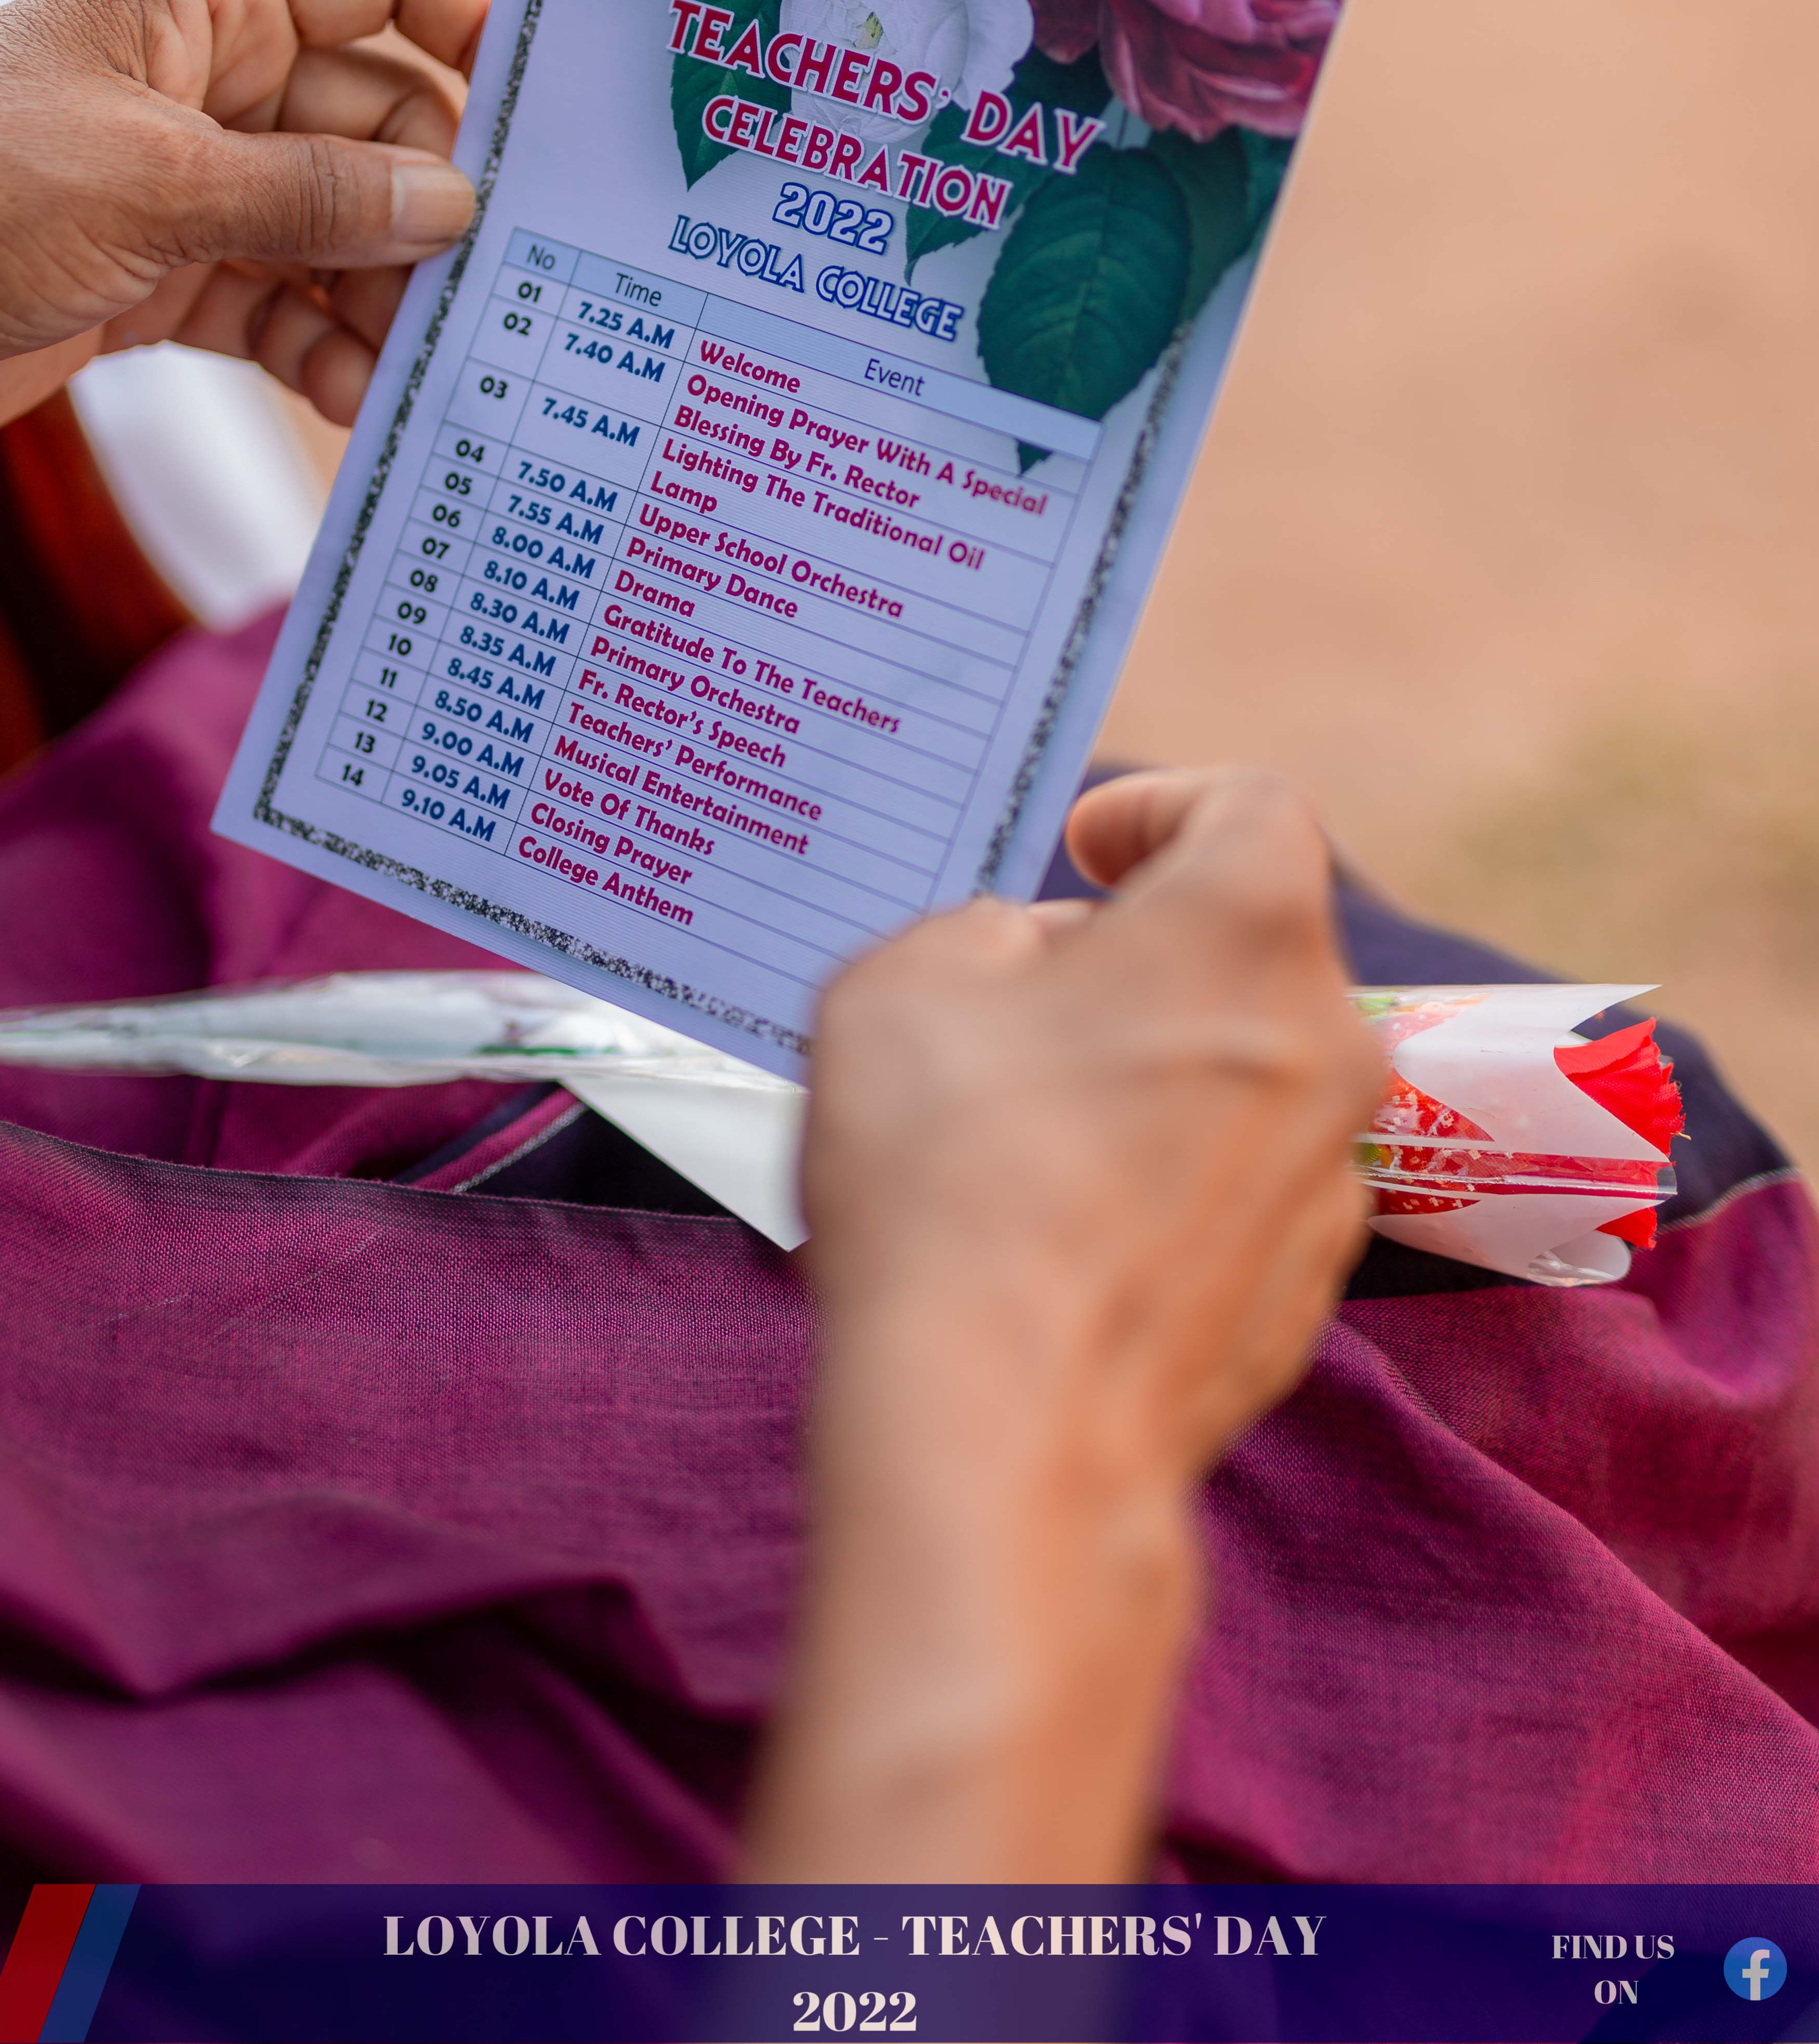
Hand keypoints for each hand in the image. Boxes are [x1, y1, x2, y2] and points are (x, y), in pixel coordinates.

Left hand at [0, 0, 493, 458]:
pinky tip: (369, 398)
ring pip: (348, 225)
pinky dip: (331, 348)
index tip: (546, 118)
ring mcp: (200, 180)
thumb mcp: (151, 187)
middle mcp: (216, 78)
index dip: (476, 25)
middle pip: (387, 120)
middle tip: (514, 285)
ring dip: (395, 295)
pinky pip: (291, 302)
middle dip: (446, 204)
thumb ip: (313, 197)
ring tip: (443, 365)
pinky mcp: (175, 274)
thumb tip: (457, 206)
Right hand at [743, 768, 1384, 1881]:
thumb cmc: (949, 1177)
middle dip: (1149, 950)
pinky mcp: (1309, 1290)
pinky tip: (1066, 1225)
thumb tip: (1040, 962)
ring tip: (1032, 1120)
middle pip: (1253, 948)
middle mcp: (1328, 1041)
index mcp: (1246, 931)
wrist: (1004, 1429)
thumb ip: (985, 932)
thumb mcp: (903, 980)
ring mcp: (1331, 1177)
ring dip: (1162, 1068)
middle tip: (1031, 990)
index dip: (1165, 805)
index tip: (1092, 847)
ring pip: (1250, 1073)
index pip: (1253, 808)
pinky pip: (1242, 1188)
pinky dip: (1172, 1178)